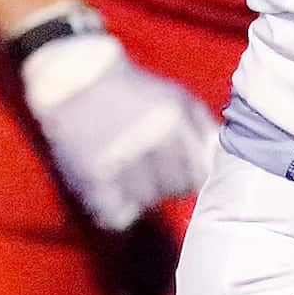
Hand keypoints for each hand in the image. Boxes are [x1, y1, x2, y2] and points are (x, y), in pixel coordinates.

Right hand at [20, 33, 217, 229]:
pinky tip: (114, 193)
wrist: (76, 79)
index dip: (192, 176)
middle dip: (168, 184)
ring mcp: (120, 160)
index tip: (181, 171)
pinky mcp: (91, 176)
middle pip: (175, 190)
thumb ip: (204, 128)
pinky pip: (116, 215)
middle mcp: (150, 140)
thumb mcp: (178, 97)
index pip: (199, 174)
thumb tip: (217, 162)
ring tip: (129, 175)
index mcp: (174, 121)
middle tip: (151, 171)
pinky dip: (117, 210)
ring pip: (147, 203)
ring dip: (141, 195)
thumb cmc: (134, 91)